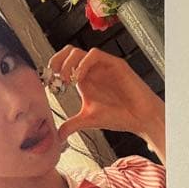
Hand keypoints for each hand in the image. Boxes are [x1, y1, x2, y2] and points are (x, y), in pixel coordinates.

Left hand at [47, 46, 164, 149]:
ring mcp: (103, 65)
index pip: (64, 63)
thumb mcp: (89, 119)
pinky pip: (95, 55)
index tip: (48, 83)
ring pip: (80, 51)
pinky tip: (79, 78)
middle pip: (69, 52)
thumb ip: (72, 124)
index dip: (53, 69)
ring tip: (67, 80)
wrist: (140, 118)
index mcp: (84, 79)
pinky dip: (83, 64)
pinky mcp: (114, 64)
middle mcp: (92, 70)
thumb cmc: (119, 116)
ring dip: (68, 62)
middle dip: (57, 61)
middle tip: (54, 77)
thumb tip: (58, 136)